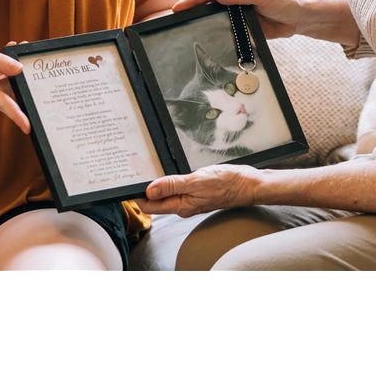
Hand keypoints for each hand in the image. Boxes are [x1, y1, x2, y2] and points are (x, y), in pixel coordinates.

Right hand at [0, 39, 29, 133]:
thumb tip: (19, 69)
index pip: (3, 104)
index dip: (18, 116)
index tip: (29, 127)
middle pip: (8, 90)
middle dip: (15, 71)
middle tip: (16, 47)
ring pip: (3, 88)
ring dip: (7, 72)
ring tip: (6, 48)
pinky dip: (0, 76)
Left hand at [142, 164, 264, 216]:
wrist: (248, 184)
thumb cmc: (227, 183)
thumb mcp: (196, 181)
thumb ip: (172, 185)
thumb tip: (150, 190)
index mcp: (181, 206)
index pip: (150, 205)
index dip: (137, 195)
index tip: (128, 183)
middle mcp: (183, 205)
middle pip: (156, 201)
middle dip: (144, 189)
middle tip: (134, 172)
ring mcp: (190, 199)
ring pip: (166, 194)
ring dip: (156, 184)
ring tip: (146, 170)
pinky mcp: (197, 192)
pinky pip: (177, 188)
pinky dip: (169, 181)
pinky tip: (168, 172)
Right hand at [170, 0, 304, 38]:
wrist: (303, 17)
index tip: (179, 8)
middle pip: (209, 2)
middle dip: (192, 9)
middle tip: (174, 19)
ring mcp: (237, 9)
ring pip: (215, 15)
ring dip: (203, 21)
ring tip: (184, 28)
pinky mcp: (242, 24)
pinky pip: (226, 28)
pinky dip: (216, 31)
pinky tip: (206, 37)